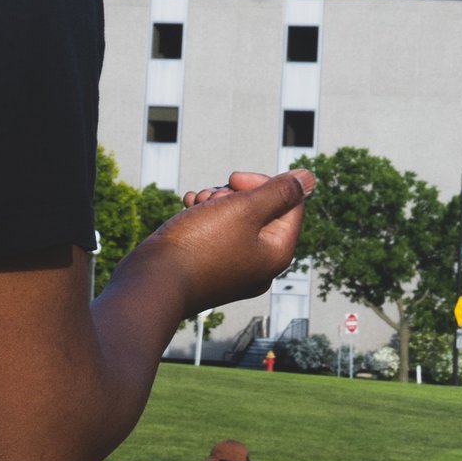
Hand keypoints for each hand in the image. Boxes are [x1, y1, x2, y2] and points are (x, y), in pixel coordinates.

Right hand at [124, 168, 314, 308]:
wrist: (153, 282)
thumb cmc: (200, 246)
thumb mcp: (245, 209)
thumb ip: (280, 192)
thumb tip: (308, 178)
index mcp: (276, 254)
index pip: (290, 203)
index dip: (263, 183)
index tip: (234, 179)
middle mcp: (258, 264)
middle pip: (262, 210)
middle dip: (235, 194)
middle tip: (213, 198)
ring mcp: (233, 267)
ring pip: (235, 217)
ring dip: (216, 201)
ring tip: (197, 205)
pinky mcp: (209, 266)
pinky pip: (215, 232)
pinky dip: (203, 215)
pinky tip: (188, 208)